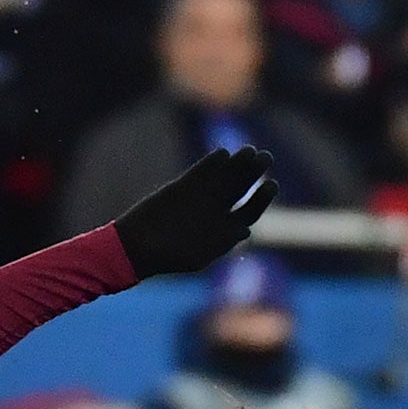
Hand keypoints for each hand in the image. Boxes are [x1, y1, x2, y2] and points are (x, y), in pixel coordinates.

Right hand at [112, 147, 277, 277]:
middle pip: (240, 188)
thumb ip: (222, 242)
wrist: (136, 247)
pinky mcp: (182, 186)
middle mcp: (215, 211)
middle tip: (266, 158)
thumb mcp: (200, 256)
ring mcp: (199, 197)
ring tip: (248, 151)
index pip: (250, 210)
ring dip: (237, 163)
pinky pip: (201, 171)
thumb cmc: (169, 257)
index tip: (271, 184)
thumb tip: (246, 230)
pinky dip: (212, 163)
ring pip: (224, 176)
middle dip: (254, 172)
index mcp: (223, 230)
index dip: (262, 198)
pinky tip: (223, 155)